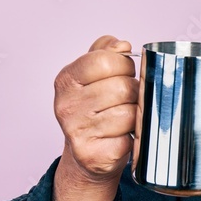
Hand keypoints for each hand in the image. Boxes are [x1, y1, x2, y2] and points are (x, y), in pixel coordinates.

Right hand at [53, 36, 138, 182]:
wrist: (87, 155)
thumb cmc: (95, 110)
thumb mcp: (93, 75)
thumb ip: (106, 52)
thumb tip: (122, 45)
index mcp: (66, 80)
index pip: (104, 60)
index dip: (124, 65)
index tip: (125, 73)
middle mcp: (67, 105)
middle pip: (121, 87)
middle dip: (133, 92)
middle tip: (126, 100)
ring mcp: (78, 131)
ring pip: (129, 113)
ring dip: (135, 116)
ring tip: (124, 119)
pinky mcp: (93, 155)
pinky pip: (130, 138)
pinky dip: (133, 138)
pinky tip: (122, 137)